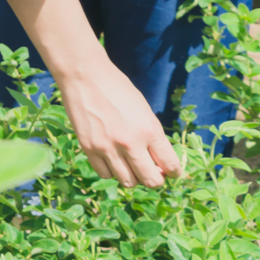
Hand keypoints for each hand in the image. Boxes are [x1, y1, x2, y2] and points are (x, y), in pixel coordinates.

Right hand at [6, 0, 180, 187]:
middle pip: (151, 180)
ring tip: (130, 165)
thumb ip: (153, 137)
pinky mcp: (89, 148)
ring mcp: (108, 148)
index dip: (174, 173)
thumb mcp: (144, 111)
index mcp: (149, 131)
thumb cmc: (118, 89)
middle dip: (156, 179)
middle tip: (152, 171)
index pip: (170, 165)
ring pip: (128, 182)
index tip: (172, 173)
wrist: (85, 77)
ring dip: (133, 177)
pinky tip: (112, 160)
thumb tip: (159, 161)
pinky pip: (105, 174)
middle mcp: (131, 143)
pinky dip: (111, 172)